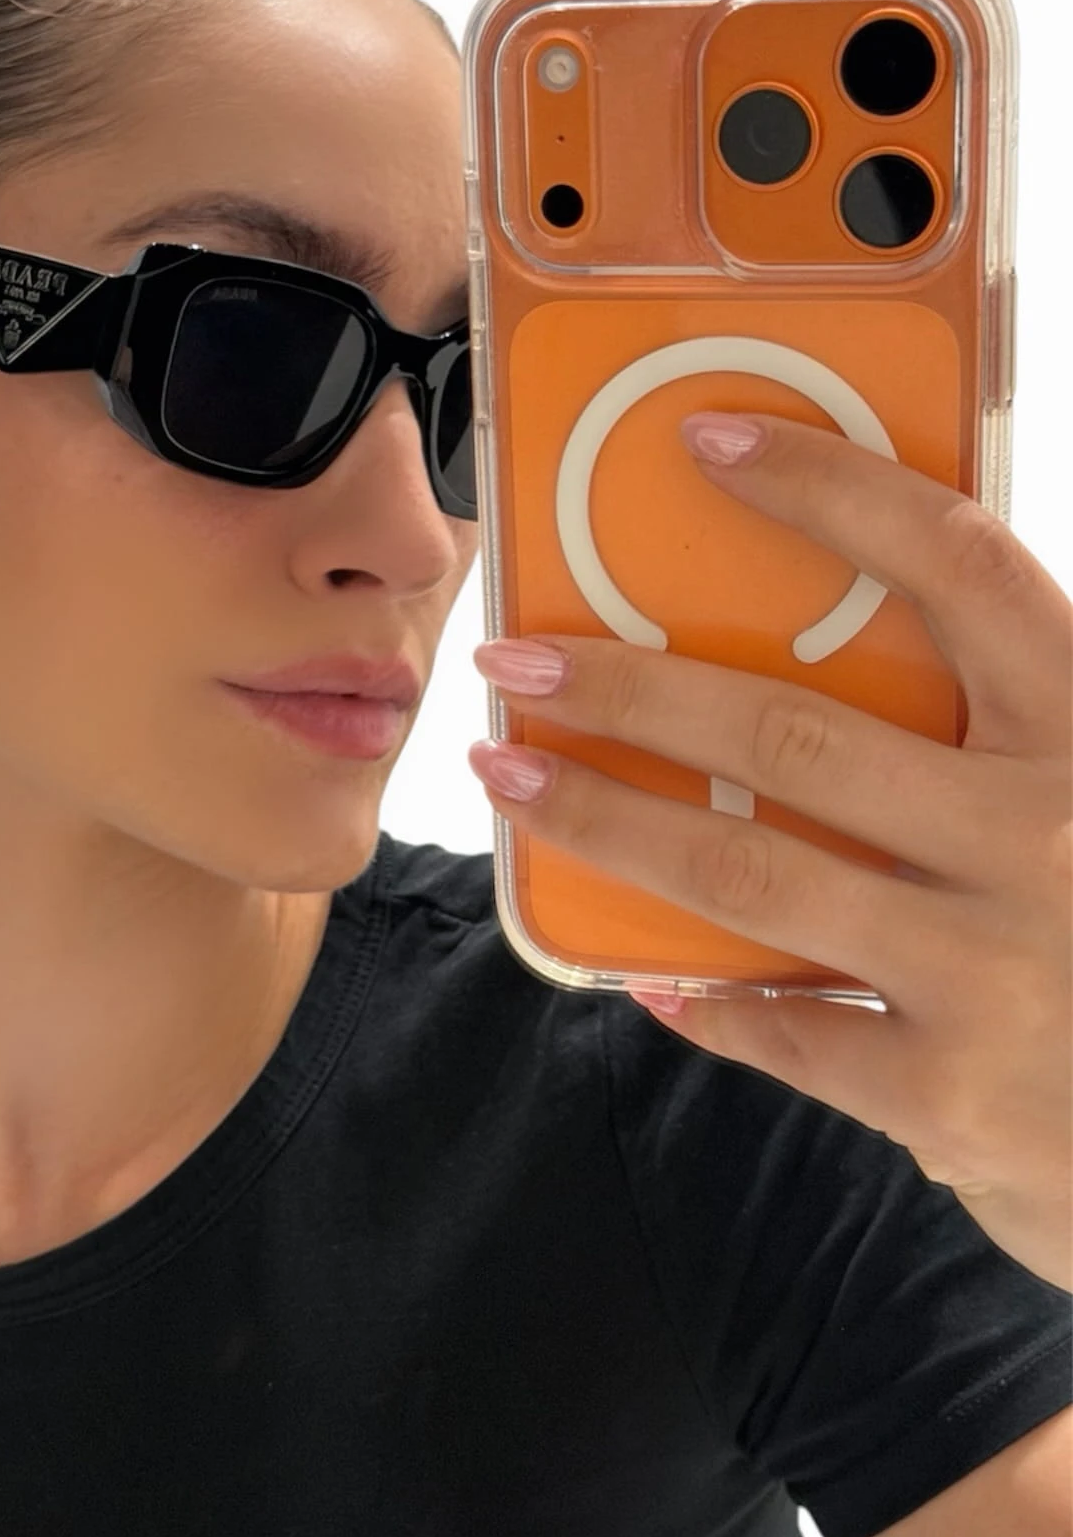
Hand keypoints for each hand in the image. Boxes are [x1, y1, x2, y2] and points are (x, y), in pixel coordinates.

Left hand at [467, 410, 1071, 1290]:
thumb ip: (1015, 740)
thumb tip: (846, 670)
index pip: (961, 571)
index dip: (833, 490)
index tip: (711, 443)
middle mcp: (1047, 836)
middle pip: (799, 731)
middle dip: (635, 687)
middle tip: (521, 658)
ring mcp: (996, 970)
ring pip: (752, 873)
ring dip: (611, 820)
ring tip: (517, 782)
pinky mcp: (951, 1093)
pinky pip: (784, 1030)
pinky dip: (702, 1001)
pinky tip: (643, 975)